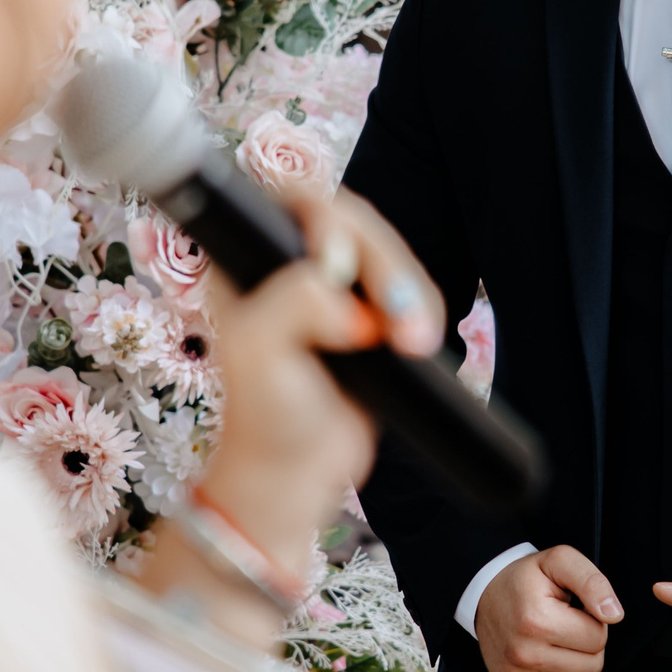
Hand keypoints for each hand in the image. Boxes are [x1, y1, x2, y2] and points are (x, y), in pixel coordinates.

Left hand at [135, 189, 439, 615]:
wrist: (297, 471)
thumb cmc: (266, 415)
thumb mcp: (260, 355)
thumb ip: (292, 304)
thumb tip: (341, 291)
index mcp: (249, 256)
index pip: (293, 200)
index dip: (326, 220)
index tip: (337, 268)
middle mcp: (291, 260)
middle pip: (355, 220)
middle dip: (384, 267)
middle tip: (396, 323)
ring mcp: (335, 284)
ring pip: (389, 253)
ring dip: (409, 293)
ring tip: (413, 345)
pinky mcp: (372, 310)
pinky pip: (410, 287)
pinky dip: (422, 309)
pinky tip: (419, 344)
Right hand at [477, 545, 621, 671]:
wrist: (484, 594)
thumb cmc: (528, 578)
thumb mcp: (560, 561)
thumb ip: (593, 582)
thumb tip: (614, 615)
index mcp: (537, 620)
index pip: (598, 637)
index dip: (595, 621)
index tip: (576, 611)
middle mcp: (524, 653)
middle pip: (593, 665)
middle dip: (589, 645)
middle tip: (569, 627)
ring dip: (579, 668)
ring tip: (560, 644)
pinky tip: (561, 671)